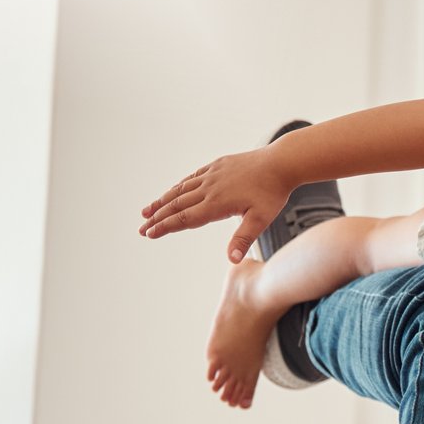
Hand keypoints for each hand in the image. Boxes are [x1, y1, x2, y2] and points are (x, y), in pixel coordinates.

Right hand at [139, 146, 296, 261]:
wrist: (281, 162)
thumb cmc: (273, 193)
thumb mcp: (261, 219)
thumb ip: (243, 239)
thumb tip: (232, 260)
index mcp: (217, 203)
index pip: (185, 218)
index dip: (165, 227)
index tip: (149, 234)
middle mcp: (209, 188)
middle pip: (177, 205)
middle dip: (158, 218)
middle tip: (142, 229)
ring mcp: (212, 175)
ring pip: (181, 190)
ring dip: (162, 201)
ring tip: (147, 211)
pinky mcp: (217, 166)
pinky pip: (192, 178)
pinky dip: (178, 187)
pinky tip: (172, 192)